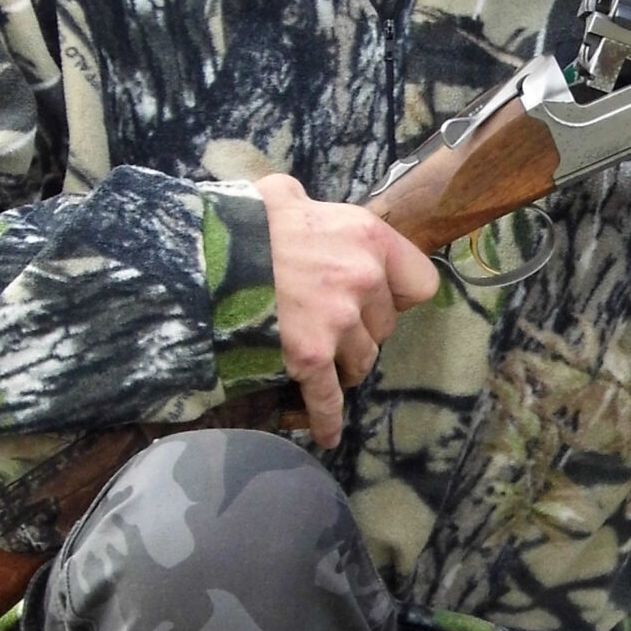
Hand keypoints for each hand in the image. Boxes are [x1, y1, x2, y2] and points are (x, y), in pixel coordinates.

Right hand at [254, 174, 438, 448]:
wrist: (209, 247)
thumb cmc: (247, 217)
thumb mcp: (288, 196)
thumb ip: (310, 208)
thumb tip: (296, 203)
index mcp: (369, 238)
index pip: (420, 283)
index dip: (401, 295)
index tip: (381, 297)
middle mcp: (364, 281)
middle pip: (385, 326)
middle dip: (362, 329)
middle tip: (333, 323)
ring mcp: (339, 321)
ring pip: (362, 361)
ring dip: (344, 363)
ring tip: (323, 361)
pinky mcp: (309, 355)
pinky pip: (327, 396)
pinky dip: (327, 418)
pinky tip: (327, 435)